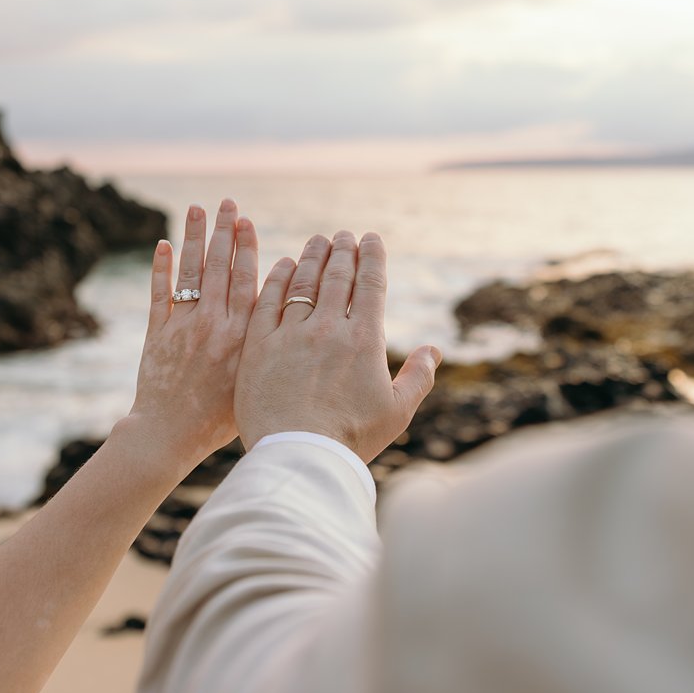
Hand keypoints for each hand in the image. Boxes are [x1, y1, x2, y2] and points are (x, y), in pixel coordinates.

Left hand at [119, 199, 259, 470]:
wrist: (170, 436)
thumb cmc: (221, 422)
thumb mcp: (257, 382)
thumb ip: (268, 349)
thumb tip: (289, 322)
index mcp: (242, 335)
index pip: (246, 279)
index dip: (246, 247)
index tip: (247, 221)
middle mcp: (213, 323)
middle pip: (218, 266)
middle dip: (223, 231)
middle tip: (227, 202)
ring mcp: (182, 326)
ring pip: (190, 272)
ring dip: (193, 237)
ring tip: (196, 208)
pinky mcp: (156, 334)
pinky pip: (159, 293)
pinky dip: (160, 268)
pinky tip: (163, 244)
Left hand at [234, 230, 440, 461]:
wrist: (298, 457)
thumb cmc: (350, 440)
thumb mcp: (396, 412)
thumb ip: (418, 377)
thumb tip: (434, 350)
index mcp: (365, 340)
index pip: (371, 285)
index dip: (372, 257)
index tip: (371, 238)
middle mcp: (329, 329)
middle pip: (338, 276)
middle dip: (343, 250)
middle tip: (344, 235)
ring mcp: (291, 334)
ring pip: (304, 282)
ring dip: (313, 256)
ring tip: (318, 241)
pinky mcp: (259, 345)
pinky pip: (269, 300)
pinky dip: (278, 278)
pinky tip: (284, 265)